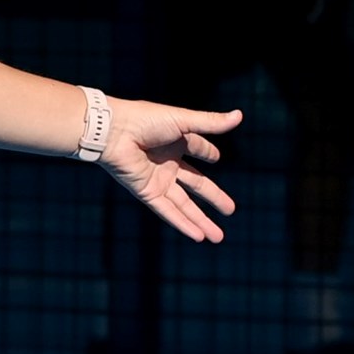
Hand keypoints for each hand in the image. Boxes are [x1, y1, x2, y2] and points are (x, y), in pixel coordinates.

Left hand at [100, 101, 241, 242]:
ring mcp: (158, 178)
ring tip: (218, 237)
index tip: (215, 158)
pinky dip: (182, 224)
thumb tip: (240, 115)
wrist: (113, 133)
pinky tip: (198, 236)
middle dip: (213, 197)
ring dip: (201, 221)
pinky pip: (168, 211)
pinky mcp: (147, 191)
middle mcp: (168, 161)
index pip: (197, 148)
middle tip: (230, 210)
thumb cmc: (145, 120)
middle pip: (196, 183)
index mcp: (176, 140)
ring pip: (184, 204)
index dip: (207, 152)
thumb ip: (211, 123)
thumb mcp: (183, 120)